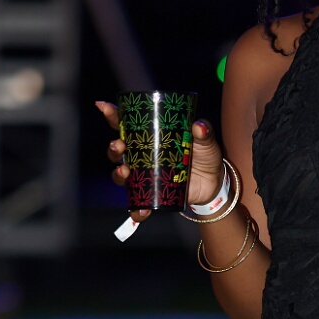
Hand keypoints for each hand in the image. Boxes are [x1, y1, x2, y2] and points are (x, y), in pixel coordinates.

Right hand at [94, 103, 225, 222]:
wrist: (214, 183)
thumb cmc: (205, 156)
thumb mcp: (205, 141)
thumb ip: (203, 132)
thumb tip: (198, 126)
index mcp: (151, 137)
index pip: (126, 124)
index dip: (113, 115)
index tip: (103, 107)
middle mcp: (143, 155)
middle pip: (118, 150)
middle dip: (113, 147)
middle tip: (119, 145)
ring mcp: (145, 175)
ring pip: (122, 175)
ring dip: (118, 174)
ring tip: (125, 172)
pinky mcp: (152, 194)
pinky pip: (138, 204)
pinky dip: (136, 210)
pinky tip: (140, 211)